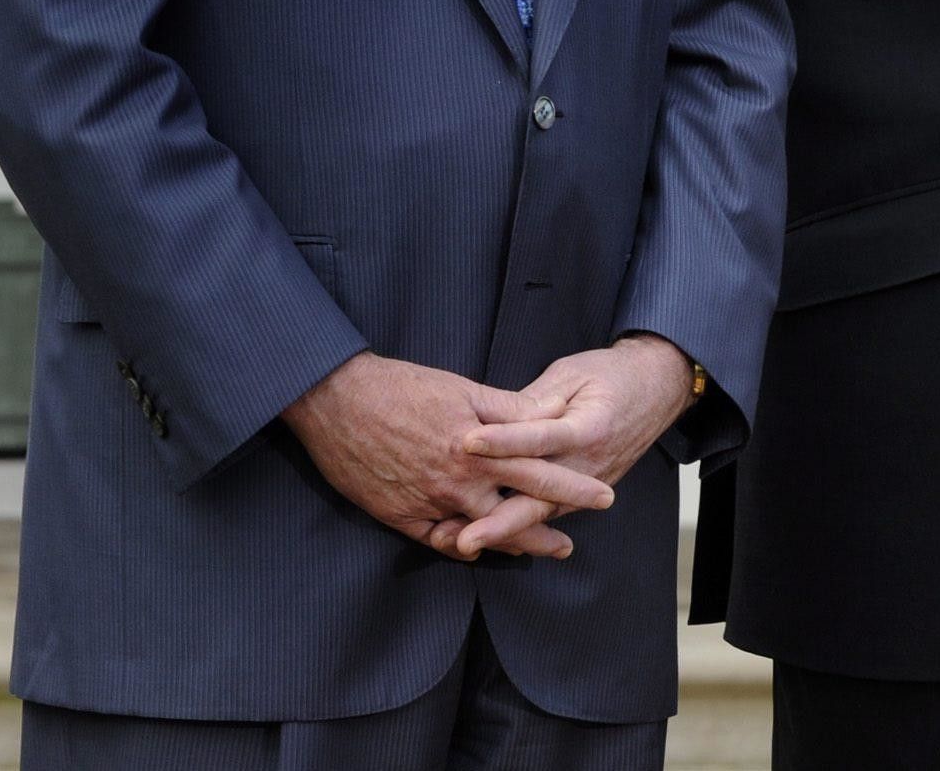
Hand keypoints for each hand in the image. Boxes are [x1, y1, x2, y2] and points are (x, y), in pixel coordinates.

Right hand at [282, 352, 612, 561]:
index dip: (573, 487)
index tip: (603, 496)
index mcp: (480, 449)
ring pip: (480, 533)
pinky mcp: (397, 515)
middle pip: (514, 513)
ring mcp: (427, 502)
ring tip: (534, 553)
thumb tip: (552, 414)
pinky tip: (477, 551)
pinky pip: (436, 540)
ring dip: (509, 544)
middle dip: (547, 530)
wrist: (337, 399)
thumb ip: (510, 409)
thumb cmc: (403, 386)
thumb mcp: (464, 390)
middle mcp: (458, 482)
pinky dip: (460, 547)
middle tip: (571, 546)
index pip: (539, 472)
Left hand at [453, 337, 697, 557]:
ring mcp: (589, 482)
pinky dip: (519, 531)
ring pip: (542, 513)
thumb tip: (492, 417)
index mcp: (590, 426)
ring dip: (504, 533)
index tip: (467, 442)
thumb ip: (533, 400)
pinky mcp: (583, 493)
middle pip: (541, 495)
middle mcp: (591, 462)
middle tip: (464, 538)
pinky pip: (548, 514)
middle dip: (500, 520)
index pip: (541, 437)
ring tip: (466, 546)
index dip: (504, 440)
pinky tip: (487, 541)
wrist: (658, 389)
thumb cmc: (611, 375)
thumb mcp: (572, 374)